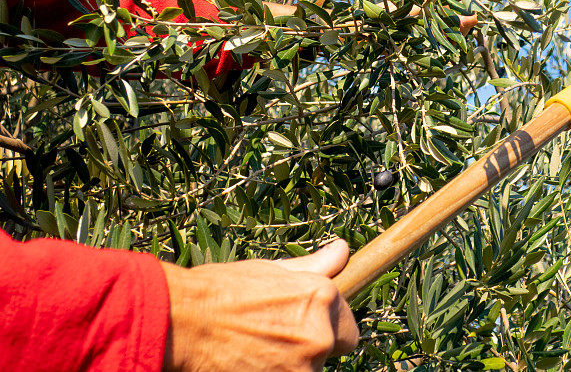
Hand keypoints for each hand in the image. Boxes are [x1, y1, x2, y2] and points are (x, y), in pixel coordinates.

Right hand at [161, 239, 358, 371]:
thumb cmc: (220, 291)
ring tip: (251, 350)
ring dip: (286, 366)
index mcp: (321, 299)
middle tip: (272, 338)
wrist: (179, 322)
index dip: (330, 330)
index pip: (349, 331)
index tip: (306, 328)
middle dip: (307, 349)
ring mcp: (301, 370)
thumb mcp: (270, 270)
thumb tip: (342, 251)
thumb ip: (313, 267)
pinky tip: (244, 363)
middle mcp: (318, 336)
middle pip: (326, 354)